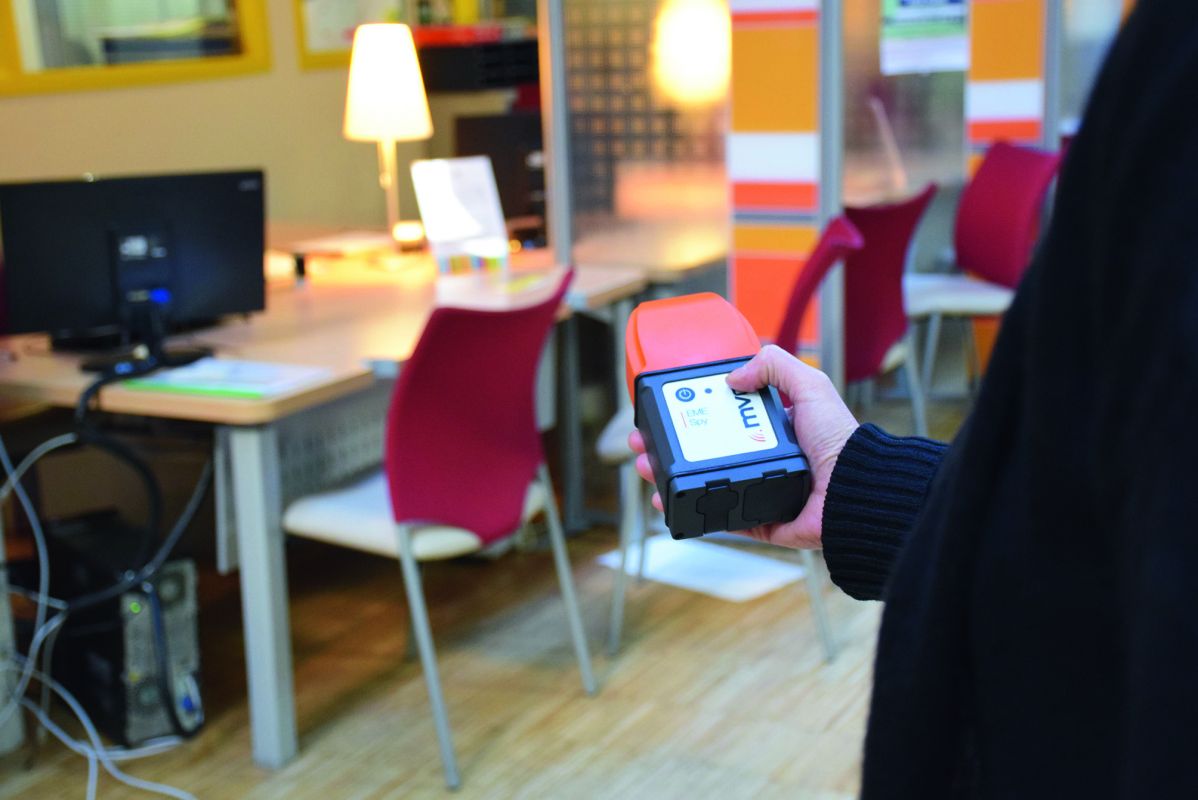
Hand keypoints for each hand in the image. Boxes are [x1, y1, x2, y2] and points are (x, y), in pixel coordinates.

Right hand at [628, 345, 857, 548]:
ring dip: (669, 476)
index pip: (724, 417)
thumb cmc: (840, 439)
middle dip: (669, 445)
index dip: (693, 412)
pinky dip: (690, 511)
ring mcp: (759, 489)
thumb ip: (774, 366)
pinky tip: (665, 501)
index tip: (669, 408)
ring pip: (703, 482)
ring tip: (645, 466)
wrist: (854, 489)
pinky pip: (718, 517)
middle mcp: (764, 459)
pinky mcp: (759, 521)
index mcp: (774, 428)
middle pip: (704, 450)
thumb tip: (732, 375)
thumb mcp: (810, 385)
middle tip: (644, 440)